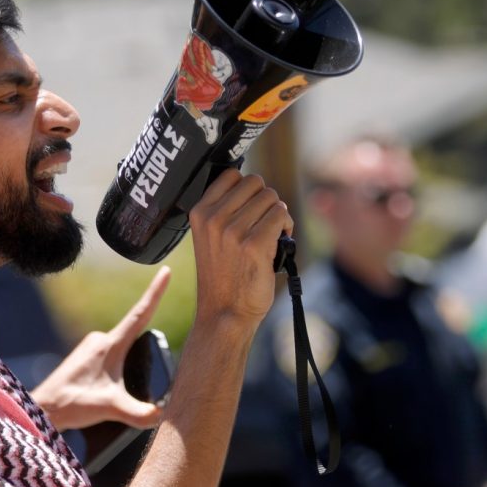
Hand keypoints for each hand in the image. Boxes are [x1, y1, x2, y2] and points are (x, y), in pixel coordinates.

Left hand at [32, 267, 170, 431]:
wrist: (44, 408)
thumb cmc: (73, 402)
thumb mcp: (111, 408)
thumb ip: (141, 414)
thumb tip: (161, 414)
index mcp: (110, 344)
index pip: (140, 312)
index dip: (156, 291)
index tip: (166, 270)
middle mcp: (101, 339)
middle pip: (135, 338)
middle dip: (144, 356)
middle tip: (128, 387)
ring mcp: (92, 347)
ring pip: (122, 351)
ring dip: (127, 369)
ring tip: (111, 397)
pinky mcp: (86, 357)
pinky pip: (111, 358)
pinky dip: (116, 374)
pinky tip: (107, 392)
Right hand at [188, 169, 292, 327]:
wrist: (225, 312)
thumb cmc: (223, 274)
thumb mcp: (210, 236)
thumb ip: (224, 210)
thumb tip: (255, 185)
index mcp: (199, 212)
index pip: (232, 174)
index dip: (248, 189)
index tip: (249, 208)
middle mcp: (213, 218)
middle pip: (255, 182)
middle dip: (265, 200)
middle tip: (263, 223)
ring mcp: (232, 231)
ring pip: (272, 198)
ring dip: (278, 214)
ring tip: (270, 235)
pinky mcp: (254, 244)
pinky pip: (281, 215)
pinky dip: (286, 227)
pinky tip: (278, 243)